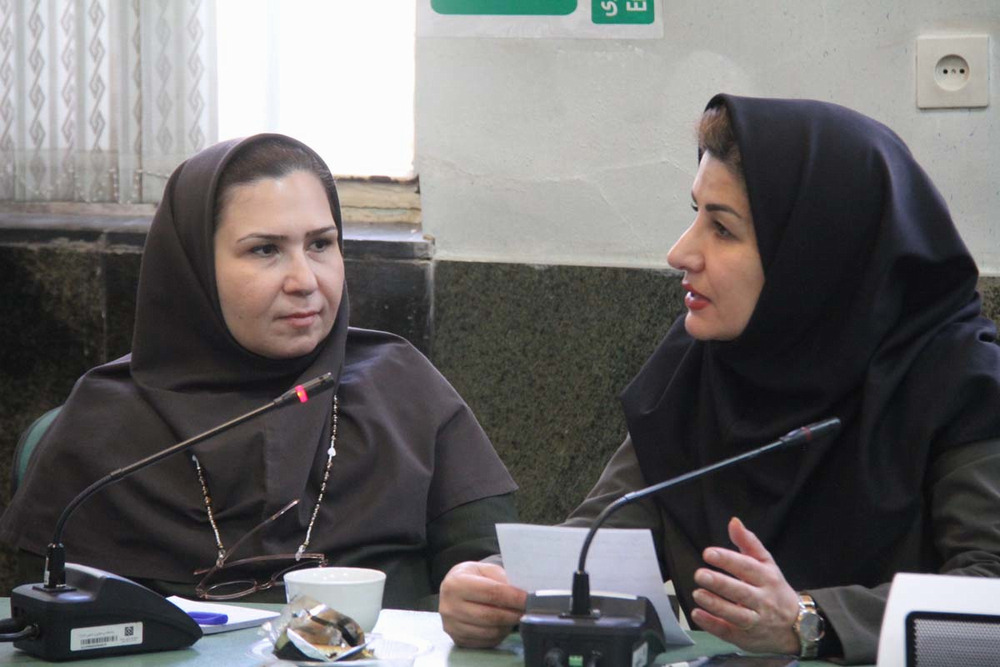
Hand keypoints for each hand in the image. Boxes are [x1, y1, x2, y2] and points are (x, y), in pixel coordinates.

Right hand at [439, 561, 527, 647]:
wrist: (452, 589)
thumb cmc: (472, 577)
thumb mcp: (485, 569)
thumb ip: (501, 579)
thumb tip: (521, 594)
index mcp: (456, 584)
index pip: (491, 593)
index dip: (513, 597)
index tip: (528, 599)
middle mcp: (449, 606)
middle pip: (490, 616)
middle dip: (512, 614)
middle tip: (526, 610)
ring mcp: (451, 626)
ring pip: (489, 632)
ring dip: (507, 626)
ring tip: (515, 616)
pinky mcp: (457, 639)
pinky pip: (485, 641)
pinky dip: (499, 635)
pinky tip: (503, 625)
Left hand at [689, 517, 800, 654]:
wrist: (797, 626)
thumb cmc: (774, 589)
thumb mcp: (766, 564)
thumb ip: (748, 543)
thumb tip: (734, 522)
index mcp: (767, 578)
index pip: (747, 568)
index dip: (728, 560)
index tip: (708, 553)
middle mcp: (763, 600)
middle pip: (741, 592)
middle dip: (720, 583)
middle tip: (700, 574)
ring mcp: (756, 621)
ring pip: (736, 615)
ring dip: (715, 605)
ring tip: (697, 594)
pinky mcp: (747, 637)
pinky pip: (729, 632)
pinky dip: (713, 624)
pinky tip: (698, 615)